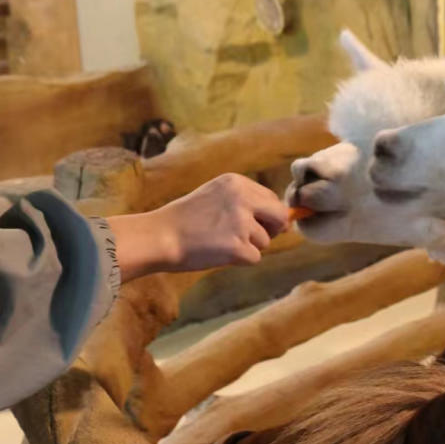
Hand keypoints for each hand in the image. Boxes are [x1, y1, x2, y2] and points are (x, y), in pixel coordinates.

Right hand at [108, 174, 288, 280]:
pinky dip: (239, 261)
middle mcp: (242, 198)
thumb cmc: (185, 220)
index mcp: (236, 183)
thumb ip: (246, 203)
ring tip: (220, 243)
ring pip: (266, 241)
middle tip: (250, 238)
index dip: (268, 215)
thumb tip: (286, 221)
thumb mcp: (216, 197)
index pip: (272, 199)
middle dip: (273, 230)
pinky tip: (218, 254)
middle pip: (280, 217)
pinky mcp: (237, 247)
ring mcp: (241, 223)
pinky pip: (254, 258)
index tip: (255, 224)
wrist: (158, 236)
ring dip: (248, 247)